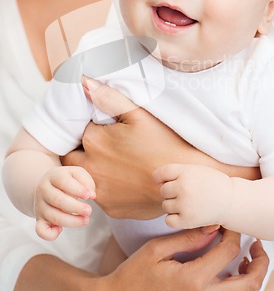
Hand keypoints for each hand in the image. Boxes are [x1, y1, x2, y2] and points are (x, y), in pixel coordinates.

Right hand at [35, 166, 95, 239]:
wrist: (46, 187)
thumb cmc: (67, 180)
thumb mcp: (77, 173)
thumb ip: (86, 180)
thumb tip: (91, 195)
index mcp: (53, 176)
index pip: (63, 181)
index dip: (77, 189)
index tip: (89, 196)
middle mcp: (44, 190)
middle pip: (58, 200)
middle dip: (76, 207)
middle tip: (89, 211)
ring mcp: (40, 206)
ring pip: (53, 216)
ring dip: (71, 221)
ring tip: (85, 220)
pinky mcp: (40, 219)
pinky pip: (41, 230)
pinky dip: (50, 234)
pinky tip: (60, 230)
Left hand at [62, 80, 259, 218]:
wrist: (185, 180)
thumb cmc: (165, 143)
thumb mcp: (138, 115)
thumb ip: (108, 98)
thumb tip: (84, 82)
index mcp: (95, 141)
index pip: (77, 131)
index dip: (90, 129)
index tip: (105, 129)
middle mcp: (91, 167)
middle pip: (72, 156)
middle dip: (83, 150)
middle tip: (107, 147)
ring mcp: (99, 190)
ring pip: (82, 177)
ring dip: (92, 169)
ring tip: (117, 163)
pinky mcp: (110, 207)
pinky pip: (98, 195)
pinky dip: (106, 187)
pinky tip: (125, 179)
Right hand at [91, 229, 267, 290]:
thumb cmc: (134, 274)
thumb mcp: (157, 250)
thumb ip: (188, 238)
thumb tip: (213, 226)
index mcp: (193, 280)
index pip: (228, 251)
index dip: (233, 233)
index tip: (230, 223)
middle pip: (249, 283)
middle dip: (260, 260)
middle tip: (256, 245)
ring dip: (253, 281)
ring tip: (247, 262)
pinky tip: (232, 279)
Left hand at [153, 163, 230, 228]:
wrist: (231, 201)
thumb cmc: (212, 183)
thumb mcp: (196, 169)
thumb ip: (176, 172)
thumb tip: (156, 180)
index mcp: (186, 172)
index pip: (160, 173)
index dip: (161, 178)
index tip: (167, 181)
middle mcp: (184, 187)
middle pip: (162, 190)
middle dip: (171, 192)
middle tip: (186, 193)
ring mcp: (185, 204)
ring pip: (165, 205)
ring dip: (173, 206)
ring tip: (188, 203)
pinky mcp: (187, 220)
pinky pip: (169, 220)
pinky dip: (175, 219)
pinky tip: (185, 213)